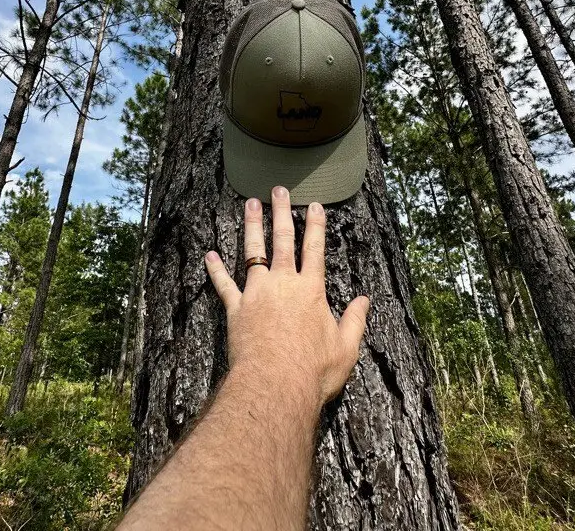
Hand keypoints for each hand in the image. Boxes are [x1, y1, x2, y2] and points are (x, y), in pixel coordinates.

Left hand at [204, 186, 369, 407]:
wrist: (275, 385)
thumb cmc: (314, 370)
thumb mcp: (346, 347)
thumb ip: (354, 321)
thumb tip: (365, 300)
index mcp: (311, 290)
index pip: (315, 250)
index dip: (316, 226)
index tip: (314, 205)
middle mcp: (283, 284)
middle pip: (283, 241)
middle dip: (282, 213)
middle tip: (279, 189)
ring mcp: (257, 293)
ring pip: (253, 252)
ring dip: (252, 226)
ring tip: (250, 204)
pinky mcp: (236, 309)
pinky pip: (224, 285)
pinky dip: (216, 270)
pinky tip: (209, 255)